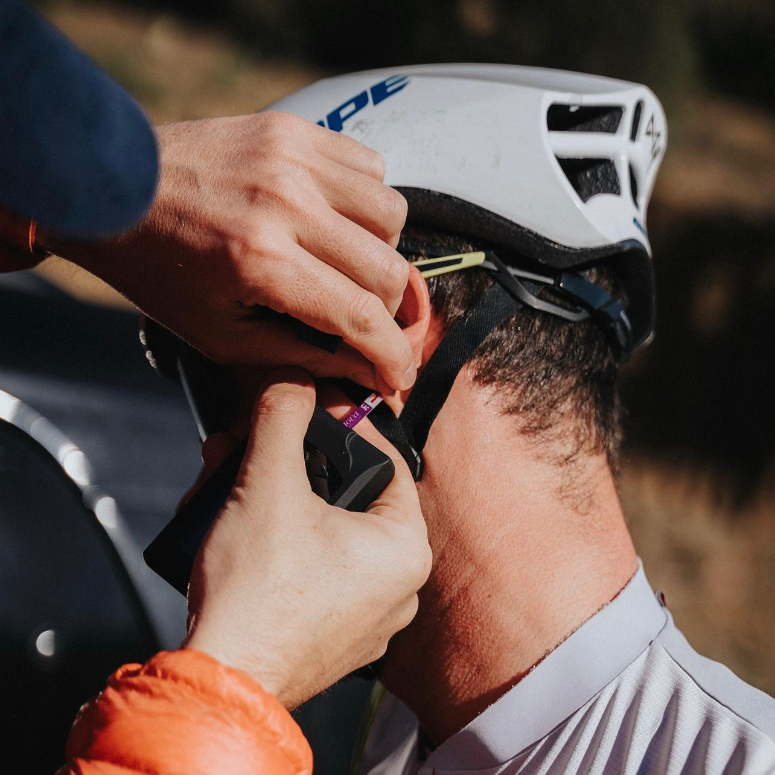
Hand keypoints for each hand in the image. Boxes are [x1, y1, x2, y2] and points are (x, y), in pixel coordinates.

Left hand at [38, 113, 414, 390]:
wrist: (112, 190)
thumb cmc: (163, 274)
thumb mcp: (224, 337)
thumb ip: (304, 355)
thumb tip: (368, 372)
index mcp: (262, 262)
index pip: (362, 317)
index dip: (393, 356)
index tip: (399, 376)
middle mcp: (286, 203)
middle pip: (388, 267)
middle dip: (387, 311)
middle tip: (363, 320)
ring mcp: (293, 158)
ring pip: (391, 214)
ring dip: (380, 251)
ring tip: (345, 263)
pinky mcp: (294, 129)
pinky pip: (370, 167)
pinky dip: (365, 202)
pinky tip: (334, 218)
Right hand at [184, 370, 430, 707]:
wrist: (220, 681)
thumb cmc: (256, 594)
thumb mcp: (268, 486)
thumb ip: (282, 419)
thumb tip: (292, 380)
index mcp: (404, 548)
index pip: (387, 460)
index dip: (347, 425)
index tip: (312, 405)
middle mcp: (397, 585)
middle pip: (349, 493)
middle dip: (295, 462)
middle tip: (259, 443)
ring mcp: (365, 613)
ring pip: (325, 527)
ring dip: (278, 496)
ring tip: (232, 478)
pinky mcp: (331, 630)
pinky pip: (313, 565)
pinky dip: (279, 537)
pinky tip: (238, 522)